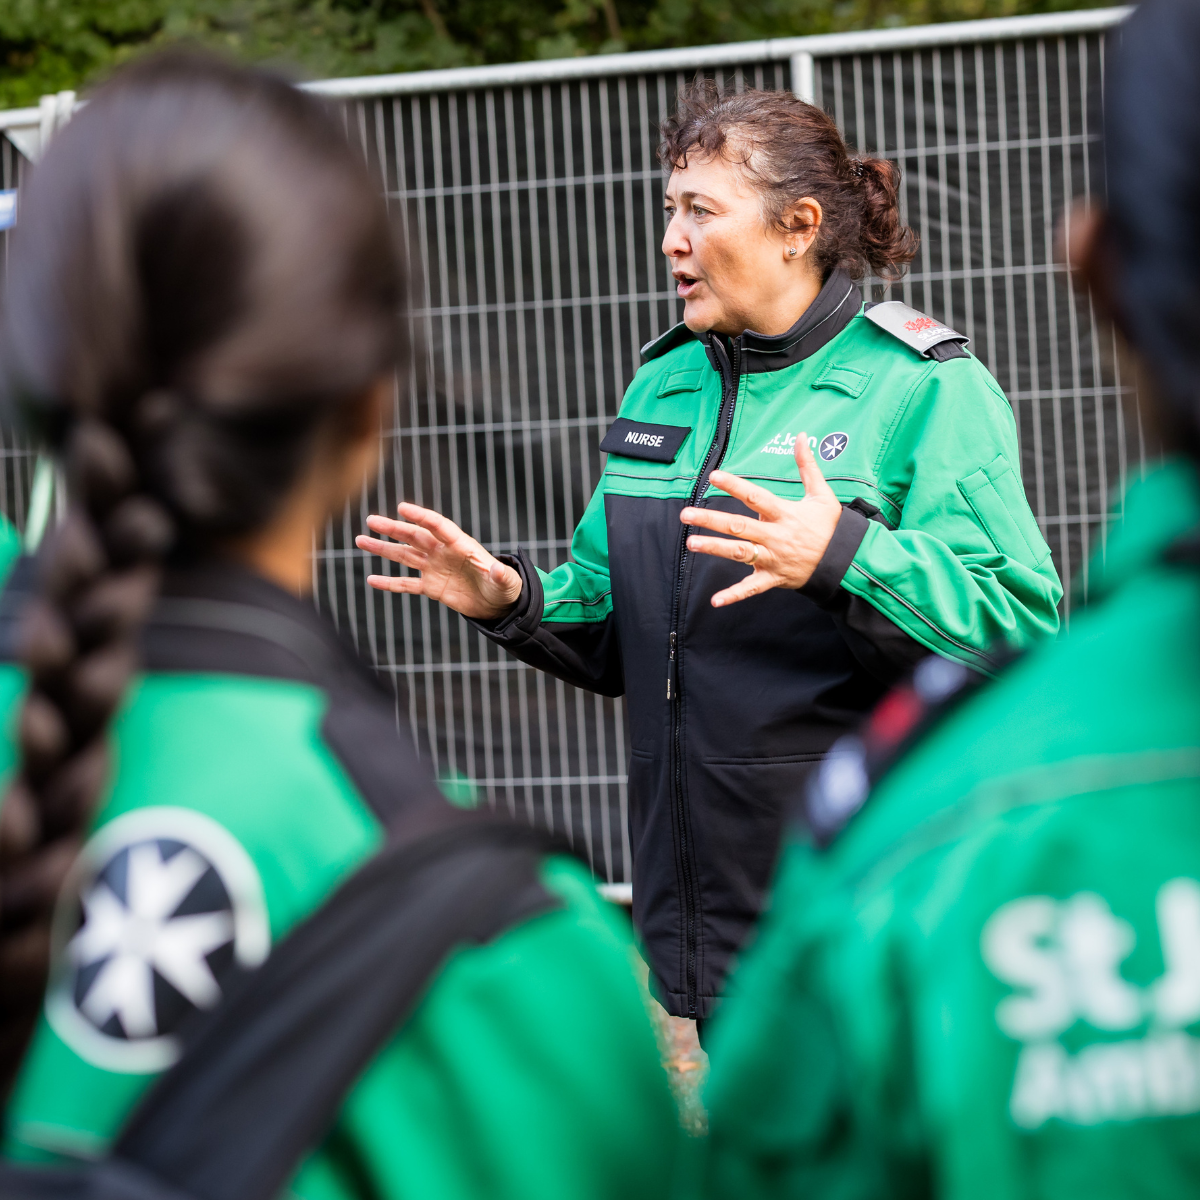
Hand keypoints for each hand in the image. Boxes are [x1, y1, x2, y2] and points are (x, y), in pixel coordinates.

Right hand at [356, 503, 522, 619]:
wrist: (498, 604)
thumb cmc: (504, 587)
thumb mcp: (506, 582)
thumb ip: (500, 575)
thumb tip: (497, 570)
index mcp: (461, 545)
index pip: (438, 526)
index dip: (421, 517)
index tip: (402, 508)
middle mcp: (443, 553)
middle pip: (414, 536)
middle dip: (393, 528)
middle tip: (370, 520)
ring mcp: (434, 568)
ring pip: (404, 555)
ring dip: (383, 548)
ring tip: (361, 540)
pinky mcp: (431, 587)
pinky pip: (406, 584)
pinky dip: (389, 583)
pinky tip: (372, 580)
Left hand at [681, 433, 842, 607]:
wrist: (845, 561)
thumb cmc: (830, 526)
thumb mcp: (821, 494)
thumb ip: (807, 466)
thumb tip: (802, 436)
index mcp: (785, 514)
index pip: (755, 497)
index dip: (735, 485)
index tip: (713, 476)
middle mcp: (776, 536)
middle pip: (739, 526)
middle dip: (711, 519)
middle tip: (686, 514)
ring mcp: (773, 558)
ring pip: (740, 553)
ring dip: (715, 548)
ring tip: (691, 543)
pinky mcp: (774, 578)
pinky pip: (752, 588)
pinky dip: (734, 595)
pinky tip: (716, 600)